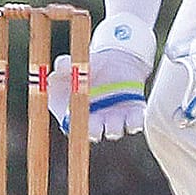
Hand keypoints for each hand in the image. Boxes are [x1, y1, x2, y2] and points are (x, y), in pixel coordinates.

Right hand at [47, 14, 151, 140]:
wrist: (116, 61)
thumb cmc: (88, 67)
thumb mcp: (74, 64)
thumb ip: (65, 65)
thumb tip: (60, 65)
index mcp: (73, 111)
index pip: (69, 125)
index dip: (70, 124)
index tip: (72, 118)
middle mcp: (93, 120)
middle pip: (92, 133)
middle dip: (93, 132)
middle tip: (94, 128)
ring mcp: (113, 120)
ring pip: (114, 131)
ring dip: (114, 127)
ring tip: (114, 117)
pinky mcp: (133, 115)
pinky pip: (135, 123)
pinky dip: (135, 122)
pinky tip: (134, 117)